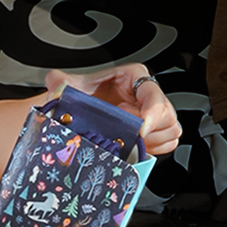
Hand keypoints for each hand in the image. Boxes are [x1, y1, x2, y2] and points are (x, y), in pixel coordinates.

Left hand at [45, 65, 180, 156]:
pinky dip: (155, 148)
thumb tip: (55, 83)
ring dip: (152, 140)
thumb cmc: (79, 100)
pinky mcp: (153, 132)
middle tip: (126, 135)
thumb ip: (60, 83)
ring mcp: (152, 114)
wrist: (77, 115)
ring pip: (171, 129)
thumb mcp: (69, 89)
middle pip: (168, 115)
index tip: (139, 128)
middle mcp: (145, 94)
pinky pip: (168, 142)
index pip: (154, 93)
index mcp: (133, 77)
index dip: (151, 111)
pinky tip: (135, 148)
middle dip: (150, 130)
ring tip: (128, 140)